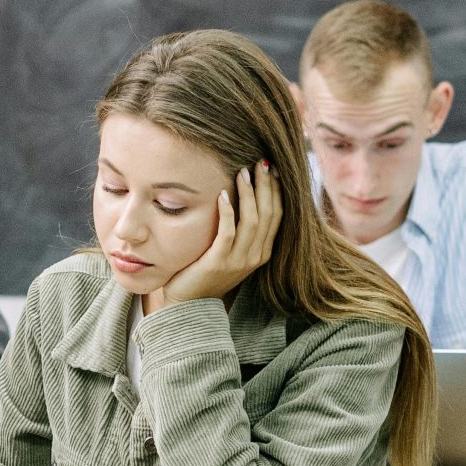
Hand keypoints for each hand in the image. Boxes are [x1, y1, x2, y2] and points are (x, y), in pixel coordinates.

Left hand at [148, 163, 281, 310]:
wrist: (188, 303)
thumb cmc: (205, 271)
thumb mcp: (230, 251)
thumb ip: (240, 230)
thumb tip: (244, 196)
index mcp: (262, 252)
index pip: (277, 215)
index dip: (276, 191)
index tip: (272, 168)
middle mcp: (255, 256)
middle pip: (269, 214)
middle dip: (266, 185)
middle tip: (260, 162)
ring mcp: (238, 260)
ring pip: (253, 220)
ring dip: (249, 193)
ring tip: (242, 172)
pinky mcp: (219, 261)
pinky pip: (228, 232)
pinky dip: (228, 212)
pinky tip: (223, 195)